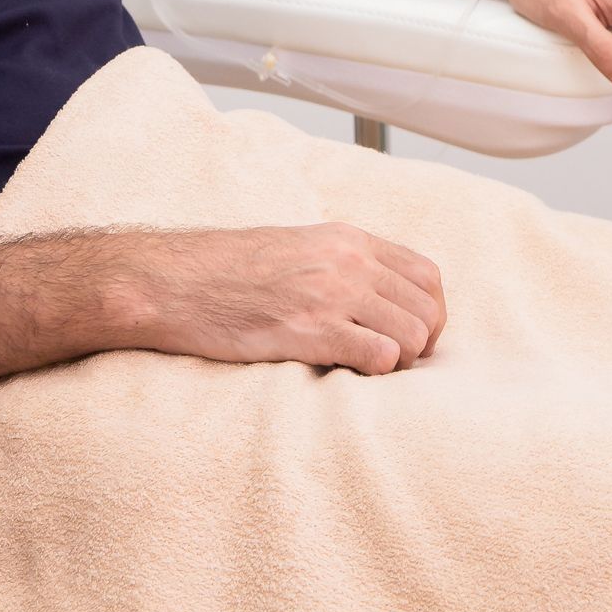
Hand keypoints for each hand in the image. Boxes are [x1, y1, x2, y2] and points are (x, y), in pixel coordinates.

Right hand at [131, 224, 446, 375]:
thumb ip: (345, 264)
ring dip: (401, 361)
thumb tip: (381, 298)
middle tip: (393, 362)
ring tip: (368, 369)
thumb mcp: (301, 247)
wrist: (180, 280)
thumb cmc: (233, 271)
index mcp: (349, 239)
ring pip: (414, 335)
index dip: (431, 313)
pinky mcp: (310, 330)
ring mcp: (332, 295)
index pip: (428, 275)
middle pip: (429, 308)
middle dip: (422, 343)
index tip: (411, 336)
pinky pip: (380, 355)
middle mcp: (349, 261)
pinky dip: (377, 372)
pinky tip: (350, 372)